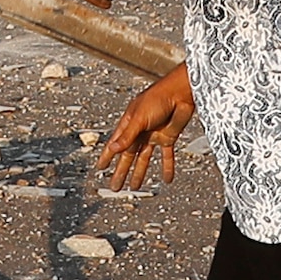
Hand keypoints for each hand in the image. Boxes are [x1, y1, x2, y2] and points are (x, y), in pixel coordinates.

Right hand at [97, 65, 193, 189]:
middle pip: (128, 156)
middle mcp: (140, 131)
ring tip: (135, 187)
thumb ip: (128, 135)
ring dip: (140, 173)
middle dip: (121, 171)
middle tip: (116, 186)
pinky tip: (167, 179)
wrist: (181, 93)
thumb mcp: (139, 118)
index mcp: (129, 124)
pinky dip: (167, 167)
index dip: (107, 156)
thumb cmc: (158, 98)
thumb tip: (113, 149)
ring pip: (144, 159)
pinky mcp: (168, 138)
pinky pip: (167, 156)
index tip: (100, 168)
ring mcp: (153, 136)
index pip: (115, 143)